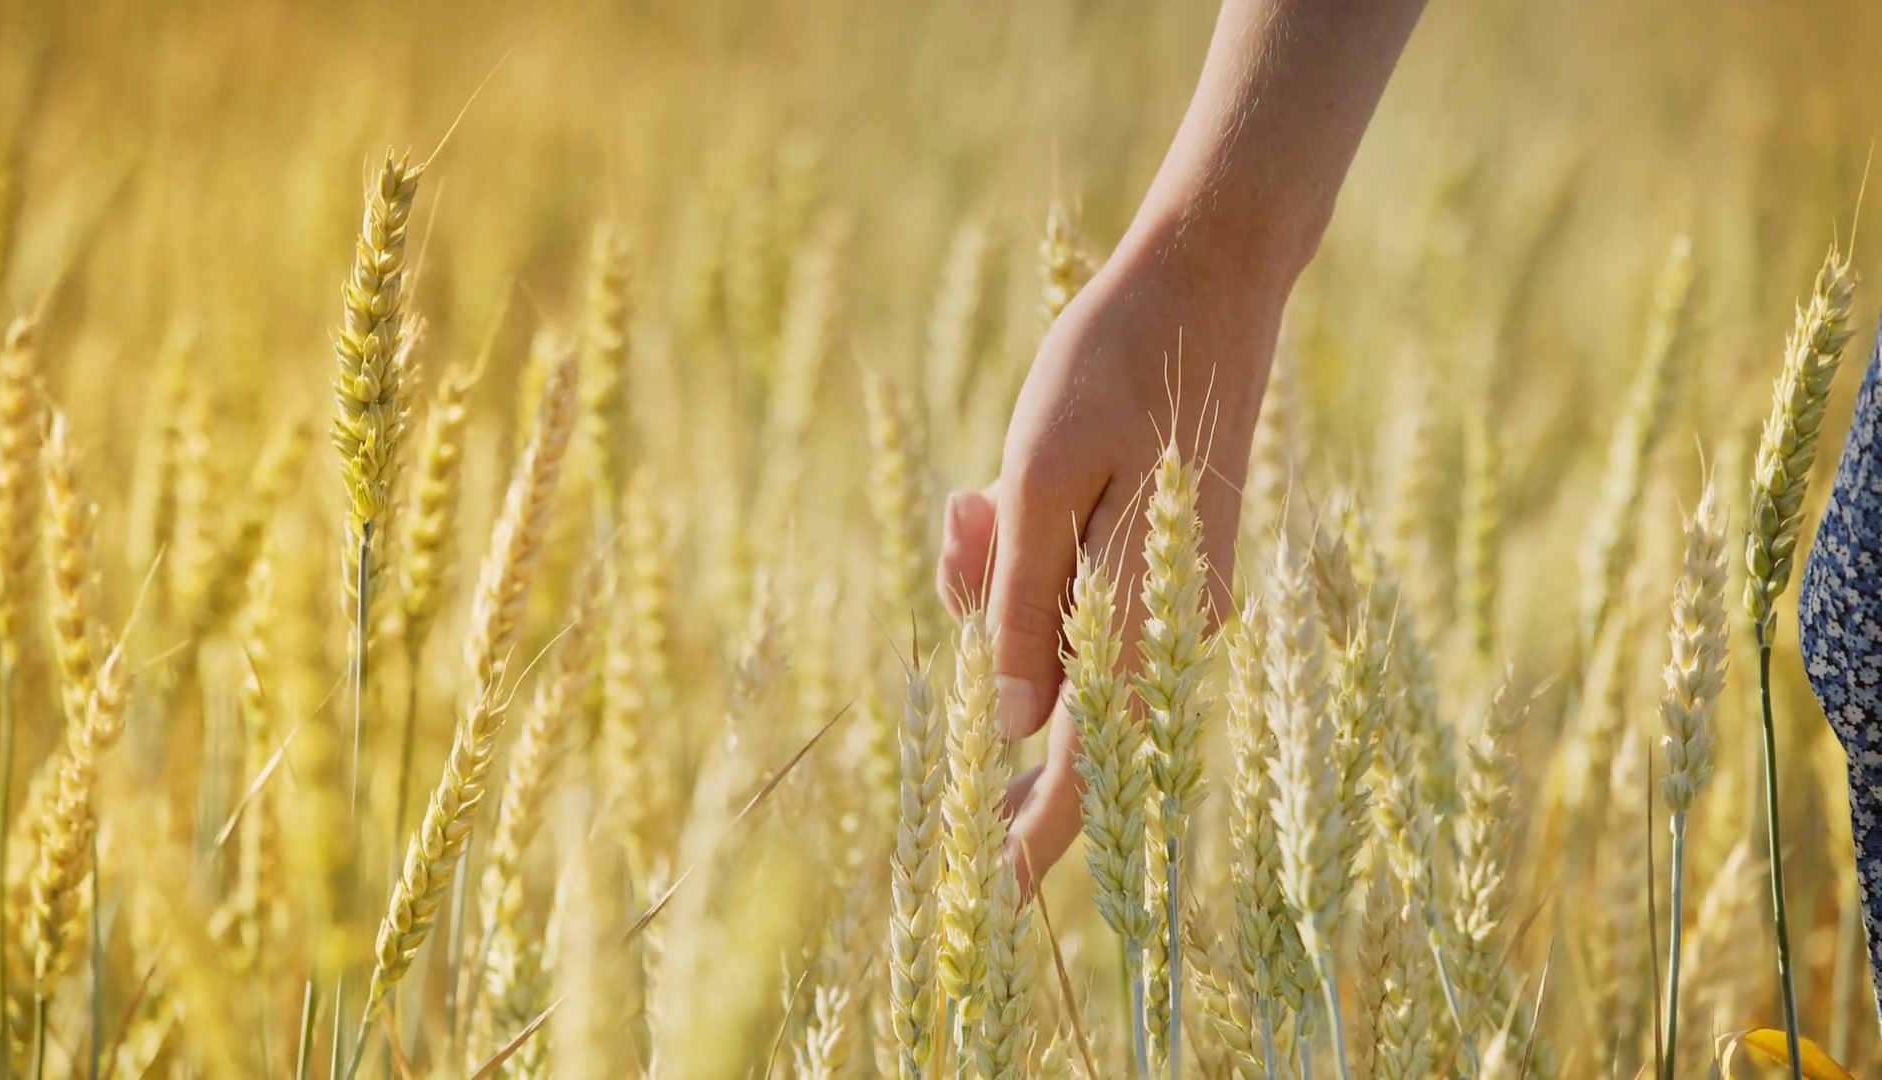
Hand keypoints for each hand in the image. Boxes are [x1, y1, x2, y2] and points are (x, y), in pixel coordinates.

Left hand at [936, 227, 1284, 888]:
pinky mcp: (1159, 566)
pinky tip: (1005, 489)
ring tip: (987, 488)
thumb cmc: (1111, 368)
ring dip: (997, 580)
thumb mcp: (1040, 480)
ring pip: (1046, 637)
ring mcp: (1168, 600)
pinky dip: (1025, 555)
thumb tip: (1006, 731)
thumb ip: (1019, 607)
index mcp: (1141, 621)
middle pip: (1044, 693)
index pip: (1079, 769)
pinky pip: (1068, 593)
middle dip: (983, 635)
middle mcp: (1165, 630)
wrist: (1207, 282)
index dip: (1025, 838)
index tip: (979, 902)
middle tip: (972, 521)